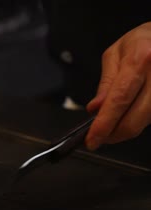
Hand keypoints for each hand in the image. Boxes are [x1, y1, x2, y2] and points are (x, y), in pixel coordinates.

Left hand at [86, 22, 150, 149]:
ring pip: (145, 122)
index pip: (119, 99)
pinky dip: (138, 120)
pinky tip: (129, 114)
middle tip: (98, 138)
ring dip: (124, 129)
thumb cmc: (142, 42)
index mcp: (141, 58)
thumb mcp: (116, 54)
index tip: (92, 139)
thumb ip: (106, 83)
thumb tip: (95, 109)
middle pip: (135, 119)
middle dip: (113, 134)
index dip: (104, 124)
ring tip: (112, 122)